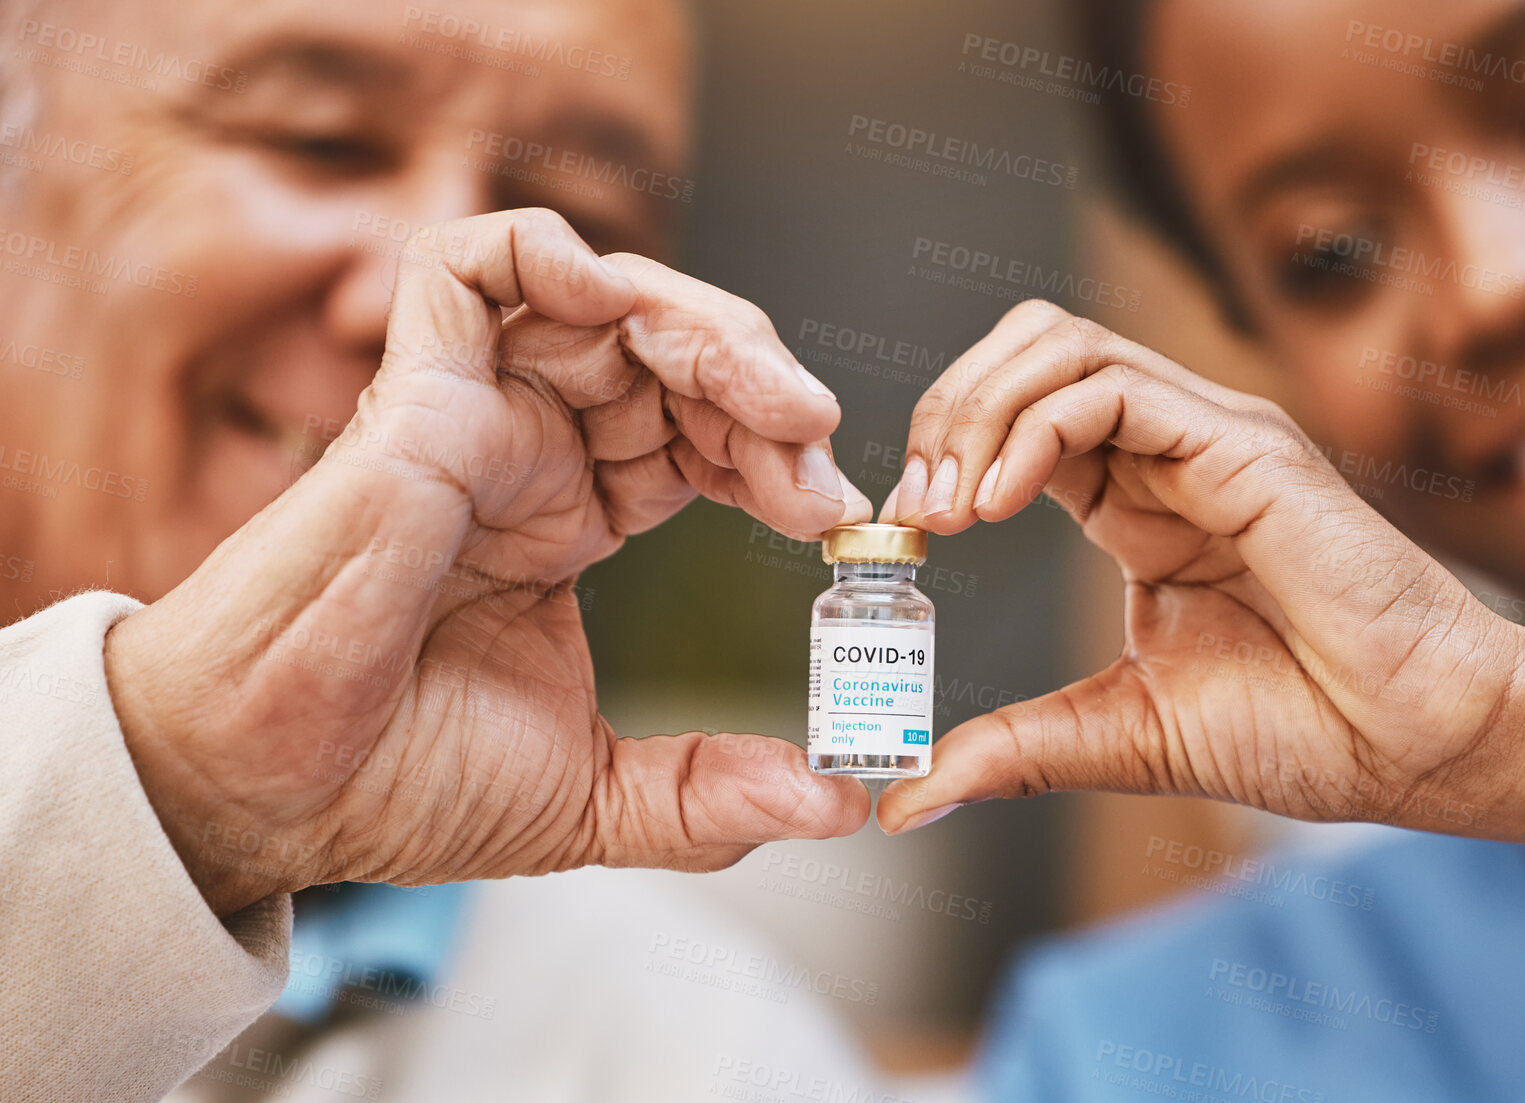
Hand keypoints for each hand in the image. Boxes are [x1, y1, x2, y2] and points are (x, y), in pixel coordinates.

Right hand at [104, 209, 871, 914]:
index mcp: (568, 517)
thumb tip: (836, 801)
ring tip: (771, 402)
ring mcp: (470, 416)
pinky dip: (548, 254)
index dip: (774, 455)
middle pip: (668, 358)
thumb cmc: (395, 783)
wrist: (274, 797)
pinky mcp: (411, 395)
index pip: (697, 438)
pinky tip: (621, 303)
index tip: (835, 516)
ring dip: (704, 328)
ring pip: (601, 300)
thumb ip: (712, 794)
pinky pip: (466, 267)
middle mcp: (526, 453)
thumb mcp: (593, 796)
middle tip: (818, 445)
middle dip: (761, 385)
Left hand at [873, 300, 1524, 835]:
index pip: (1016, 417)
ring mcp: (1208, 436)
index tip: (904, 531)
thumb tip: (907, 798)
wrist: (1424, 744)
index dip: (945, 452)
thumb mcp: (1122, 734)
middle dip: (948, 409)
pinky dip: (1034, 428)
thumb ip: (1016, 748)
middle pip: (1028, 352)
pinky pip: (1112, 389)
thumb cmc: (1310, 730)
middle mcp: (1169, 450)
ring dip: (978, 409)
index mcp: (1138, 502)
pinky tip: (999, 502)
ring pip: (1061, 346)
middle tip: (914, 506)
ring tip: (948, 503)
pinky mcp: (1244, 445)